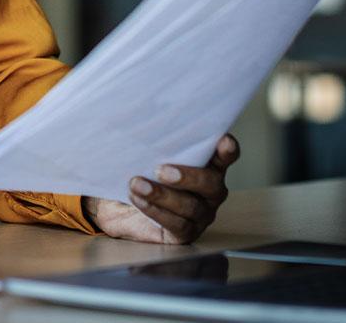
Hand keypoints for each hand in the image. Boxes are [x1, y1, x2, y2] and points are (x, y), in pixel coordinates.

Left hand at [82, 133, 239, 243]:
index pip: (225, 155)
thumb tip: (136, 113)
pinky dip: (155, 210)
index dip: (227, 149)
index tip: (223, 140)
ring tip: (136, 184)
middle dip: (187, 176)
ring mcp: (201, 213)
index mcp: (207, 164)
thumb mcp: (143, 153)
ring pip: (190, 206)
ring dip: (162, 195)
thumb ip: (152, 140)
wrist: (118, 204)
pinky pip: (177, 224)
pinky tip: (138, 199)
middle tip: (161, 170)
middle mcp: (210, 190)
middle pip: (211, 184)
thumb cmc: (138, 170)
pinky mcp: (186, 232)